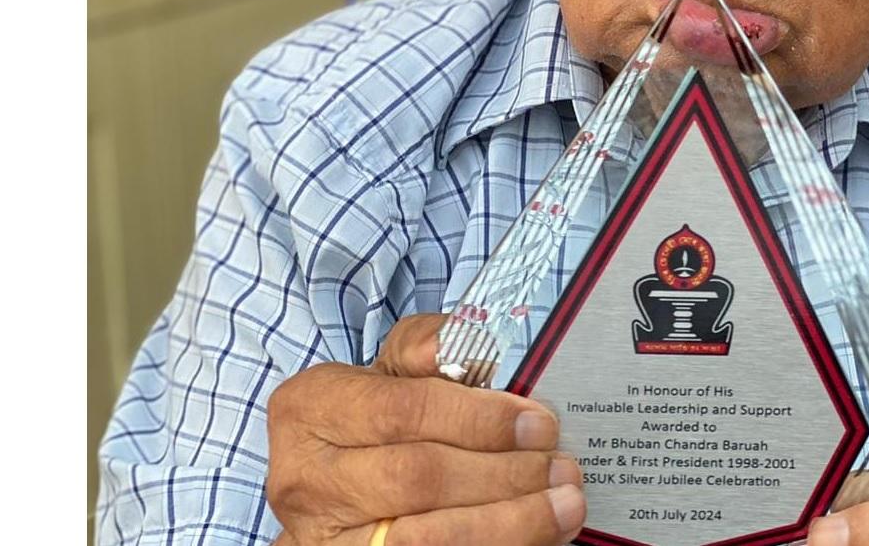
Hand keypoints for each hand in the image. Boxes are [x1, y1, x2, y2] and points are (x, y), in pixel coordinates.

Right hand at [266, 312, 585, 545]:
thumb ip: (427, 346)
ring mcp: (323, 536)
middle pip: (417, 478)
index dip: (479, 420)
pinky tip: (533, 536)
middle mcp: (306, 477)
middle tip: (558, 466)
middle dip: (503, 473)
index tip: (537, 423)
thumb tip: (472, 342)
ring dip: (509, 523)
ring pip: (424, 539)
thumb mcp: (388, 371)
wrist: (332, 486)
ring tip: (562, 505)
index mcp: (311, 407)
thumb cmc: (373, 419)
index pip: (404, 410)